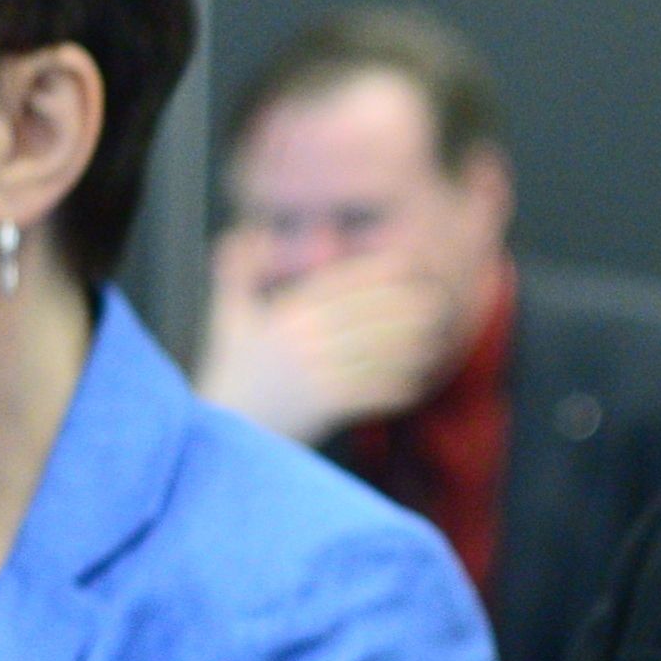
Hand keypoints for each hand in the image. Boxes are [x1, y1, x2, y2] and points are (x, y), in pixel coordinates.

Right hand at [197, 255, 460, 437]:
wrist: (223, 429)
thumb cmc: (232, 370)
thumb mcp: (227, 315)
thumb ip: (240, 270)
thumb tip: (254, 230)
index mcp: (286, 314)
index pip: (342, 284)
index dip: (379, 272)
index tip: (408, 263)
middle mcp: (305, 341)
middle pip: (369, 315)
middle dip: (407, 306)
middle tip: (437, 299)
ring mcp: (318, 375)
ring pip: (379, 353)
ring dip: (412, 345)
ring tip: (434, 336)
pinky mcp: (327, 407)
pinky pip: (374, 392)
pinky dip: (398, 385)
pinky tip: (416, 380)